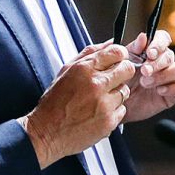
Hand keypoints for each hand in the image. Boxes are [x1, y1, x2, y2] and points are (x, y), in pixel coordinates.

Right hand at [20, 42, 135, 167]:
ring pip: (125, 90)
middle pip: (127, 69)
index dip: (120, 56)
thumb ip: (89, 54)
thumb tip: (110, 42)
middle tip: (112, 80)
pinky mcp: (108, 121)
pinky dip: (113, 111)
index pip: (117, 52)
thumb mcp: (66, 71)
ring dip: (116, 94)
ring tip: (99, 100)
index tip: (117, 61)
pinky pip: (122, 109)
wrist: (46, 133)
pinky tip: (98, 113)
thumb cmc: (55, 102)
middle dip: (122, 73)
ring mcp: (104, 104)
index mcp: (84, 69)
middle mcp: (96, 84)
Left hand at [121, 29, 174, 121]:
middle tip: (143, 72)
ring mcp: (172, 78)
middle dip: (156, 64)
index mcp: (152, 50)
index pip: (163, 38)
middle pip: (170, 55)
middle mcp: (165, 62)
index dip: (159, 44)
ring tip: (147, 83)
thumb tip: (143, 37)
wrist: (115, 104)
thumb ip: (132, 49)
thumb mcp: (121, 63)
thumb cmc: (118, 81)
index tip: (149, 54)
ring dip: (166, 74)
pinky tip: (160, 91)